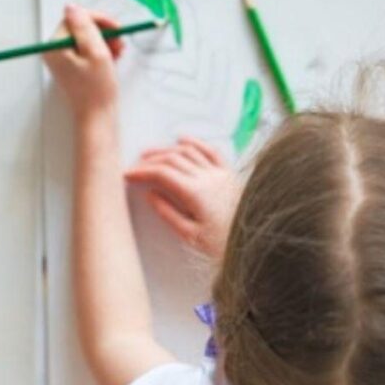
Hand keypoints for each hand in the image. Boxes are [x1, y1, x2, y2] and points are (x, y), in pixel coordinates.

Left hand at [43, 5, 123, 122]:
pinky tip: (113, 58)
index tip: (117, 28)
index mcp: (55, 46)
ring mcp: (63, 59)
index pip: (76, 19)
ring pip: (86, 39)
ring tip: (119, 52)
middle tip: (120, 42)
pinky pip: (86, 50)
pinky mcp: (72, 67)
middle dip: (103, 32)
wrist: (97, 116)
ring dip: (105, 41)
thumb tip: (73, 7)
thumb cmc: (97, 88)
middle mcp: (55, 51)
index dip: (99, 20)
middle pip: (80, 28)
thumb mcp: (96, 53)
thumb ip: (85, 28)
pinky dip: (101, 51)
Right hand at [124, 137, 240, 259]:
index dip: (142, 171)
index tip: (127, 174)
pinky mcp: (230, 174)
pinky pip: (211, 151)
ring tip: (150, 154)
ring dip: (167, 150)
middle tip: (135, 167)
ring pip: (189, 151)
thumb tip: (151, 194)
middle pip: (173, 159)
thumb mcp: (191, 235)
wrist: (256, 241)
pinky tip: (183, 140)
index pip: (162, 173)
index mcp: (196, 193)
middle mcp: (209, 177)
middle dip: (150, 160)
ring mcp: (221, 173)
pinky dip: (195, 142)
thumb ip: (168, 213)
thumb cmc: (225, 244)